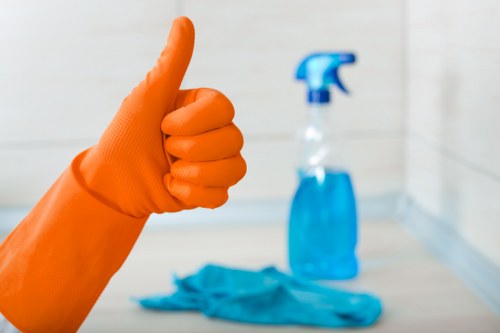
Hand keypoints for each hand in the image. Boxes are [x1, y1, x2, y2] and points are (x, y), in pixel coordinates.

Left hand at [79, 17, 245, 216]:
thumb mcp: (149, 96)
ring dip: (195, 174)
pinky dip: (193, 195)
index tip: (164, 124)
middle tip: (165, 149)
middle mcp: (216, 133)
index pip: (224, 108)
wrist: (113, 181)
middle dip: (192, 149)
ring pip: (235, 168)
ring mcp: (217, 163)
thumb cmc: (127, 135)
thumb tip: (184, 21)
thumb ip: (172, 63)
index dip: (193, 121)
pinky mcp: (212, 191)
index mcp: (204, 109)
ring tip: (170, 171)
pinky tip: (171, 187)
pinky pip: (222, 196)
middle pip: (234, 139)